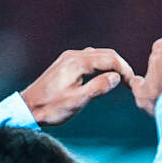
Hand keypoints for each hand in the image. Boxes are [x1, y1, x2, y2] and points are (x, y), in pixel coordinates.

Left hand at [21, 47, 135, 125]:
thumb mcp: (78, 100)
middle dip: (121, 66)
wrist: (28, 108)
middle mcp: (73, 56)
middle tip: (130, 83)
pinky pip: (89, 59)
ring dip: (111, 65)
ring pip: (97, 55)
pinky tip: (104, 77)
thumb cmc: (51, 107)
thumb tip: (116, 78)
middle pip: (105, 54)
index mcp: (77, 63)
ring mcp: (68, 58)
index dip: (125, 70)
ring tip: (121, 81)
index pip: (109, 59)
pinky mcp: (66, 64)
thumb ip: (98, 87)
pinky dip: (101, 66)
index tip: (133, 83)